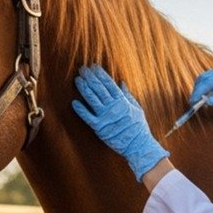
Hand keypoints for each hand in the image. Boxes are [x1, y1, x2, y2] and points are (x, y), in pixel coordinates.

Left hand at [72, 65, 169, 181]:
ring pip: (92, 99)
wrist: (138, 145)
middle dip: (90, 77)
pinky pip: (88, 117)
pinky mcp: (100, 128)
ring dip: (84, 88)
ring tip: (77, 79)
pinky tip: (74, 102)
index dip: (100, 74)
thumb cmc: (139, 128)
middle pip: (99, 88)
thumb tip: (121, 82)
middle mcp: (113, 106)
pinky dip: (81, 110)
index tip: (93, 66)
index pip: (109, 84)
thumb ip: (128, 95)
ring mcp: (106, 117)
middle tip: (82, 69)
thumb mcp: (137, 108)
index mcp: (122, 100)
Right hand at [189, 66, 212, 114]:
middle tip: (193, 101)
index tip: (193, 101)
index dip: (198, 92)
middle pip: (203, 78)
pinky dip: (201, 85)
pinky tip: (202, 93)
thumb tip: (204, 99)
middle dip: (197, 90)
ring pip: (202, 77)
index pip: (208, 83)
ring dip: (198, 88)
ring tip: (198, 99)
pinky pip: (204, 77)